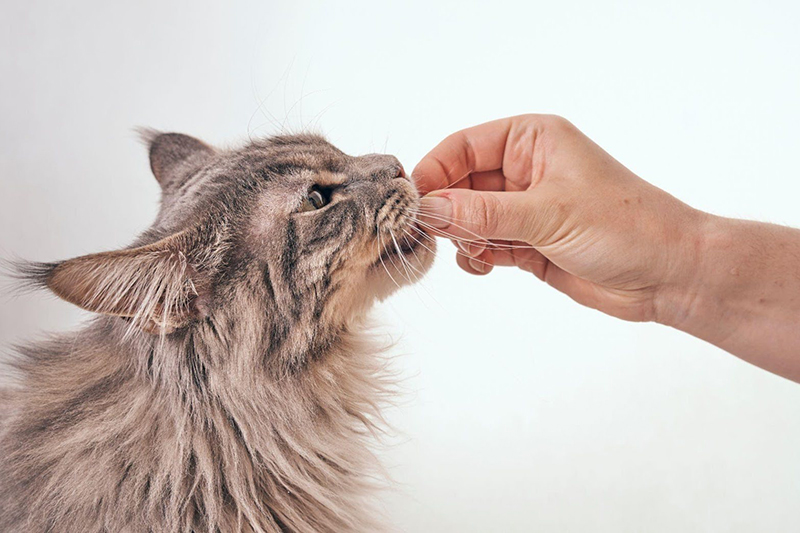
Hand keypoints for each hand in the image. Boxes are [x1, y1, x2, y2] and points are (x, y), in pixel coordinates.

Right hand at [413, 114, 706, 322]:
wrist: (669, 275)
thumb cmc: (626, 227)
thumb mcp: (548, 214)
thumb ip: (483, 213)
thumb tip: (429, 209)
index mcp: (532, 140)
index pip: (463, 146)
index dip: (434, 171)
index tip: (413, 203)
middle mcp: (525, 170)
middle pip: (460, 183)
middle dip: (445, 210)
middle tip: (433, 235)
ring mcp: (525, 208)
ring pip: (468, 217)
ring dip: (461, 236)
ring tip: (476, 252)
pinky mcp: (528, 242)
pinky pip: (484, 244)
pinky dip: (476, 256)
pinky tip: (485, 265)